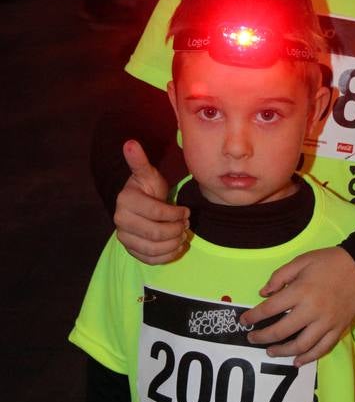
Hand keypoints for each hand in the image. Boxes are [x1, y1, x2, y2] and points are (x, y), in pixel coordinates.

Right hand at [114, 140, 189, 264]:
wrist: (139, 204)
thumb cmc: (147, 188)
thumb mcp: (147, 173)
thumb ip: (139, 161)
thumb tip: (130, 143)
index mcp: (126, 201)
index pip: (156, 213)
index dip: (175, 214)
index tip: (186, 211)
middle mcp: (120, 221)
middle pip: (155, 233)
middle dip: (176, 229)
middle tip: (187, 224)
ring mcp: (124, 237)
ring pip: (153, 248)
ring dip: (174, 243)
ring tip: (183, 234)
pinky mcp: (130, 250)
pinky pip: (150, 259)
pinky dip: (167, 256)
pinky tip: (177, 246)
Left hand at [239, 247, 354, 365]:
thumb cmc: (329, 261)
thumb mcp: (301, 260)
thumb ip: (279, 276)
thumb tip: (263, 293)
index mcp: (300, 291)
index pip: (270, 309)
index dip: (254, 316)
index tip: (244, 320)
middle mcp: (312, 310)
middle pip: (281, 331)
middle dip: (263, 337)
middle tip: (252, 338)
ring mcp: (326, 323)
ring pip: (300, 345)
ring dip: (282, 352)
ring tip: (270, 352)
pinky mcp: (338, 329)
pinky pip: (321, 349)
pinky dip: (308, 358)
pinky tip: (297, 361)